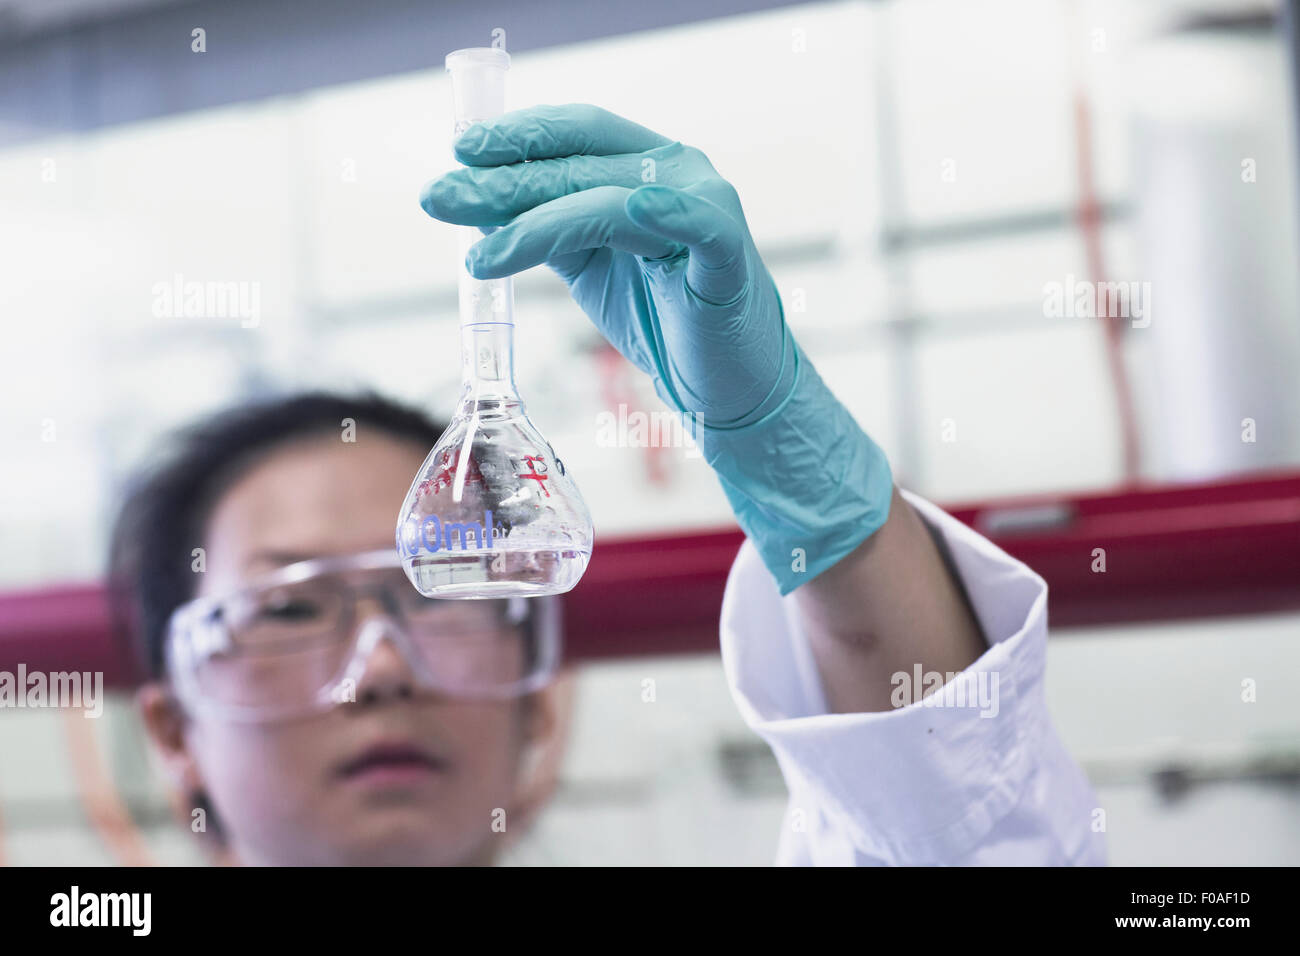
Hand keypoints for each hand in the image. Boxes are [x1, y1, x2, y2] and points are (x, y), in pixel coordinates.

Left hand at [420, 103, 790, 427]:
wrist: (726, 383)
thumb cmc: (664, 319)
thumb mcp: (591, 265)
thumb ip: (547, 231)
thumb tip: (477, 204)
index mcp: (648, 166)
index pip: (578, 133)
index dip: (518, 135)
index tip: (458, 150)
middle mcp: (679, 173)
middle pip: (581, 165)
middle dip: (502, 181)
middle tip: (440, 196)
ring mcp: (706, 207)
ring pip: (610, 200)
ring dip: (536, 221)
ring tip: (478, 253)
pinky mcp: (728, 253)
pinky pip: (694, 224)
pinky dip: (665, 212)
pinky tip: (631, 208)